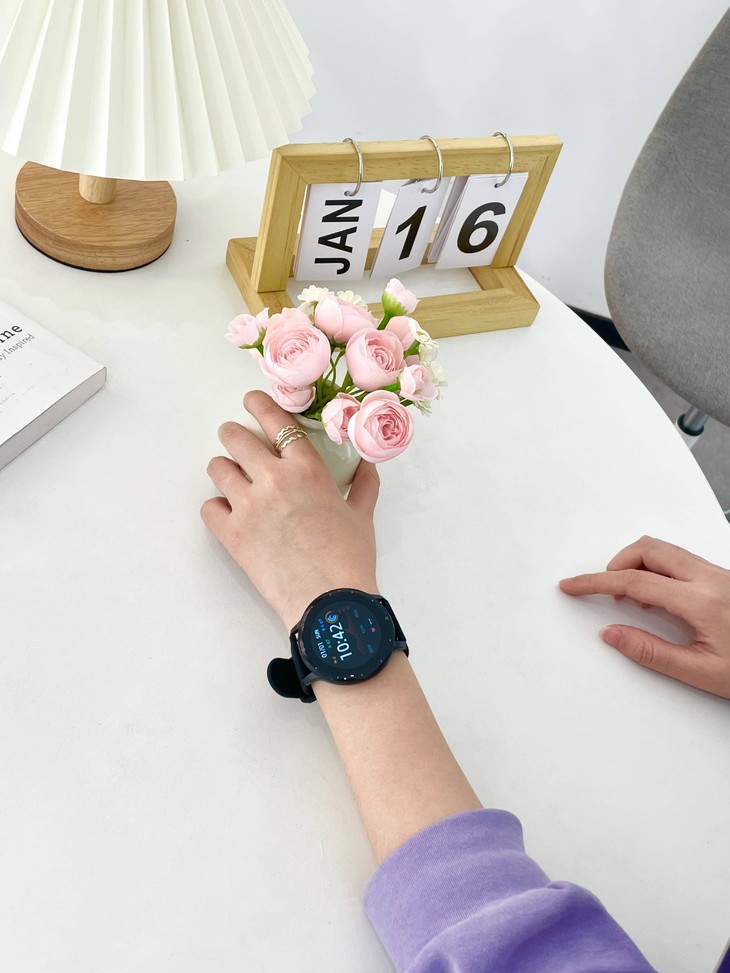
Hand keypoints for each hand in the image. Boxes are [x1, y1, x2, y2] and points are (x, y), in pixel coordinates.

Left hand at [201, 391, 379, 629]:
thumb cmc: (350, 557)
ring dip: (223, 470)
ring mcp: (248, 505)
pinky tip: (228, 514)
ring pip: (217, 468)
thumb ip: (362, 485)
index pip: (276, 420)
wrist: (329, 601)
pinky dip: (216, 509)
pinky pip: (208, 507)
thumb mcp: (362, 516)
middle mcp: (274, 478)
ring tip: (231, 479)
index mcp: (308, 468)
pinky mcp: (231, 533)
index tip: (250, 400)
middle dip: (232, 434)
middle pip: (236, 437)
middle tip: (234, 440)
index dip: (258, 404)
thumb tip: (367, 465)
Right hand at [559, 536, 729, 697]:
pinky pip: (680, 559)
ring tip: (630, 597)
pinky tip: (657, 596)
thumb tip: (612, 635)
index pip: (634, 580)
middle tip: (600, 589)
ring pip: (664, 550)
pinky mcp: (723, 576)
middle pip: (648, 549)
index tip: (572, 585)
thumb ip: (652, 653)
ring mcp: (719, 573)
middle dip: (616, 564)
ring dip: (637, 564)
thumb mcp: (703, 673)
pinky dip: (657, 568)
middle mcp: (710, 578)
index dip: (596, 582)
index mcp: (701, 601)